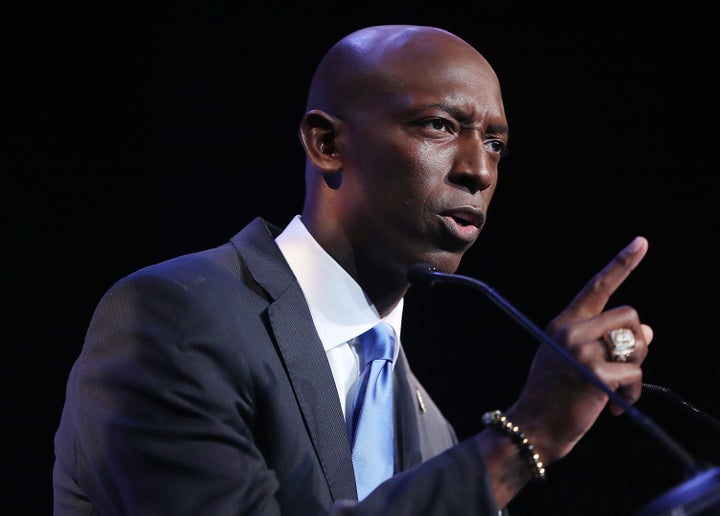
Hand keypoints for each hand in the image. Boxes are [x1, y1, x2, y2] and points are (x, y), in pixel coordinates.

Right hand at [505, 236, 652, 464]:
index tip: (642, 242)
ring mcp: (582, 349)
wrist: (533, 427)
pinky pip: (635, 374)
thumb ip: (604, 341)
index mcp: (563, 322)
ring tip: (617, 389)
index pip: (596, 286)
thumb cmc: (553, 395)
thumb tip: (648, 331)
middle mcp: (571, 329)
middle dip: (638, 342)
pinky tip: (613, 407)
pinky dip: (631, 393)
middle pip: (629, 315)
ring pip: (637, 343)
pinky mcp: (595, 373)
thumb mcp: (572, 359)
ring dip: (636, 369)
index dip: (622, 263)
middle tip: (625, 367)